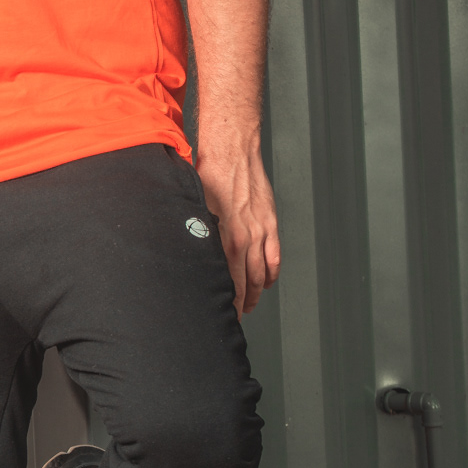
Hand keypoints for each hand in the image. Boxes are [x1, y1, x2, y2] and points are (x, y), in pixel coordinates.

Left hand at [196, 145, 279, 316]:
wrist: (233, 152)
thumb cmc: (210, 176)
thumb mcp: (196, 211)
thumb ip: (200, 237)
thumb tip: (192, 259)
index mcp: (225, 238)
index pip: (229, 282)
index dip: (228, 302)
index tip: (221, 313)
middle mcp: (246, 237)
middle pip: (247, 283)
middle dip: (241, 303)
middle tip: (235, 315)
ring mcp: (261, 231)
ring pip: (262, 273)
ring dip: (257, 292)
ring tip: (249, 304)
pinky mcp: (270, 222)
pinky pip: (275, 256)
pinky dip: (272, 273)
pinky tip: (266, 282)